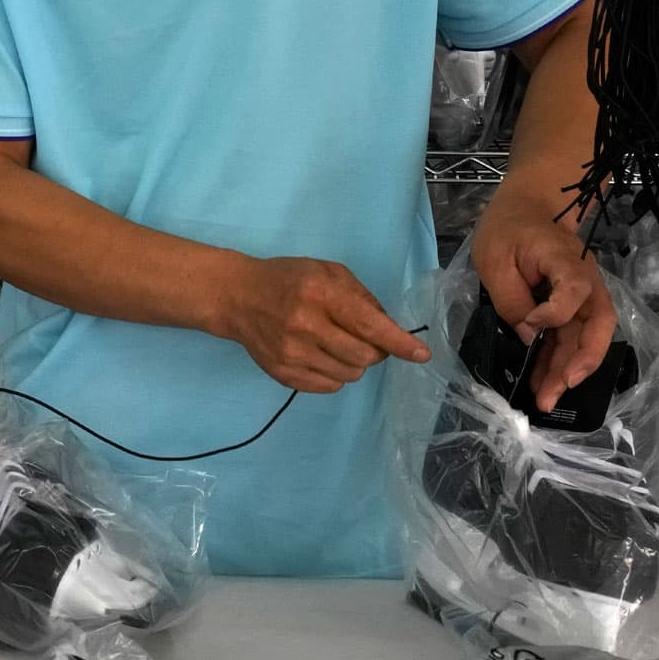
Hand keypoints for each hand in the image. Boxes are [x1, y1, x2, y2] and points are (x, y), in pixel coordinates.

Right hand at [217, 256, 430, 393]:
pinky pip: (329, 387)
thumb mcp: (326, 272)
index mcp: (320, 294)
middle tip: (365, 339)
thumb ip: (362, 297)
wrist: (236, 297)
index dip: (399, 343)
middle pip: (365, 357)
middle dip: (376, 352)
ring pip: (350, 376)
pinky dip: (336, 375)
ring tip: (338, 346)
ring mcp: (292, 353)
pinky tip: (322, 356)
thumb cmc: (287, 279)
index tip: (422, 355)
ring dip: (355, 364)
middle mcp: (305, 325)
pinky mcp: (282, 373)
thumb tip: (389, 329)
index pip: (369, 326)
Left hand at [471, 190, 615, 411]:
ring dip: (567, 371)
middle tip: (552, 395)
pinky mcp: (573, 306)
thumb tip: (528, 337)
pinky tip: (544, 382)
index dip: (556, 313)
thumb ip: (511, 299)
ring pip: (585, 339)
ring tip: (544, 400)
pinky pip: (573, 337)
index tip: (530, 324)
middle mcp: (585, 281)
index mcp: (566, 260)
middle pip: (596, 326)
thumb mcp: (494, 258)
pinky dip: (561, 361)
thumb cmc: (507, 229)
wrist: (527, 208)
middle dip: (576, 364)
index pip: (576, 291)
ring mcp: (583, 296)